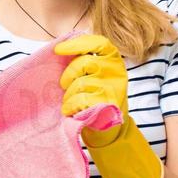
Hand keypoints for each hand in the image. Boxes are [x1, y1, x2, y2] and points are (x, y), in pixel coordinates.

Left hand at [53, 33, 164, 177]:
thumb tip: (60, 50)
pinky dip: (71, 108)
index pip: (98, 43)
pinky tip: (73, 114)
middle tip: (64, 86)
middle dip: (68, 76)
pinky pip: (80, 101)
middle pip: (84, 64)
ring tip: (71, 105)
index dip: (77, 43)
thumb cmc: (96, 104)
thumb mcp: (94, 79)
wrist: (112, 134)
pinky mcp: (108, 106)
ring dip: (69, 96)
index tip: (59, 50)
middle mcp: (117, 73)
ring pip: (81, 84)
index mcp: (114, 63)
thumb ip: (83, 65)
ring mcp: (115, 89)